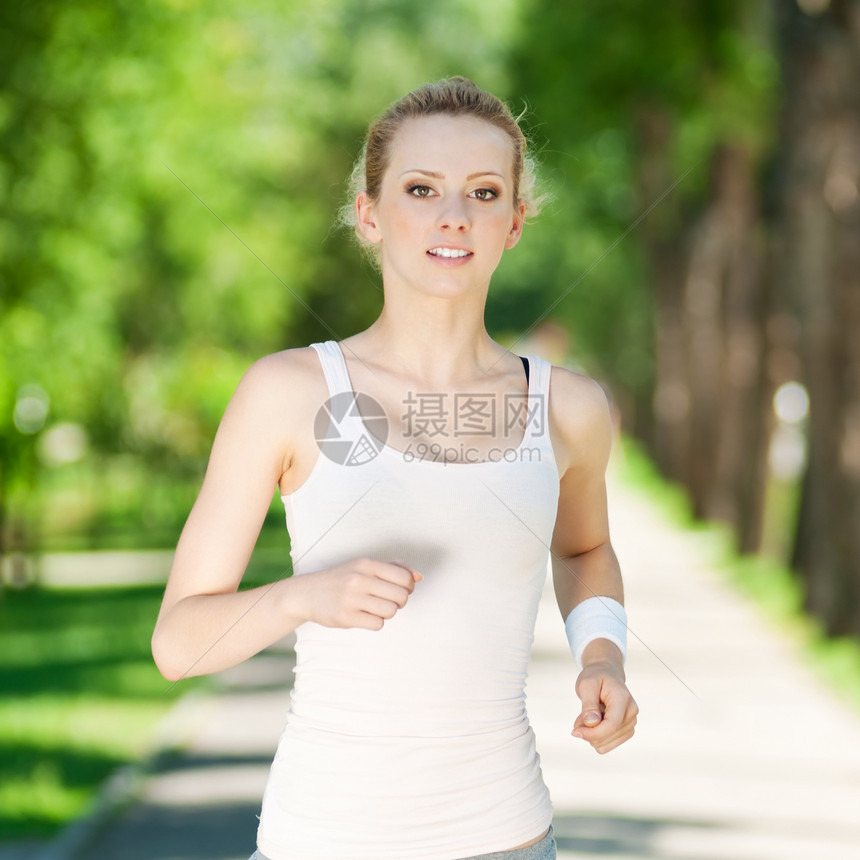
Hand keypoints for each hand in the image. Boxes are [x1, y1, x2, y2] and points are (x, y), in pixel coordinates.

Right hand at [295, 557, 421, 630]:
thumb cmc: (341, 579)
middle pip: (400, 596)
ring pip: (390, 611)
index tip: (399, 589)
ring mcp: (351, 599)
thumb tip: (418, 577)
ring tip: (375, 608)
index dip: (408, 587)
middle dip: (399, 601)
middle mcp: (359, 579)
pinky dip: (375, 622)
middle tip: (387, 600)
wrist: (307, 593)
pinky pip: (377, 624)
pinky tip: (364, 615)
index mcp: (366, 564)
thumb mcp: (364, 566)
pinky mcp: (345, 617)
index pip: (404, 578)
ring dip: (387, 613)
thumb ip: (392, 568)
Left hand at [572, 651, 637, 753]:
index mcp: (623, 699)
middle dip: (588, 731)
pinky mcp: (626, 731)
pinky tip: (593, 723)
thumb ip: (588, 705)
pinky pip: (607, 745)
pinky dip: (596, 738)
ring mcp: (631, 723)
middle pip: (608, 736)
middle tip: (579, 717)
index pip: (611, 725)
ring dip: (591, 735)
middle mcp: (631, 713)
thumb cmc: (595, 677)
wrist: (606, 673)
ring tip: (587, 717)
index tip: (574, 731)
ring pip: (606, 745)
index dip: (592, 733)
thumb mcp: (586, 684)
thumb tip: (591, 724)